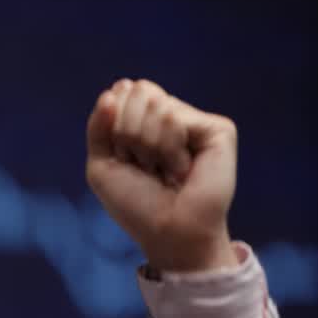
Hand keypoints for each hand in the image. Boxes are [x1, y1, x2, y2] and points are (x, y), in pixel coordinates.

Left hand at [85, 79, 239, 272]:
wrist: (167, 231)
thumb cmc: (135, 203)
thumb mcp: (101, 163)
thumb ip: (99, 124)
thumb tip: (119, 85)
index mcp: (143, 120)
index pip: (118, 95)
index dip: (111, 129)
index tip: (123, 159)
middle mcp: (170, 115)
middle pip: (135, 93)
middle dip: (128, 135)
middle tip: (146, 167)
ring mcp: (195, 121)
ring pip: (153, 105)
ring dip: (147, 146)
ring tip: (164, 171)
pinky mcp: (218, 129)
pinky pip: (174, 118)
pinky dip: (168, 148)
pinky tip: (183, 169)